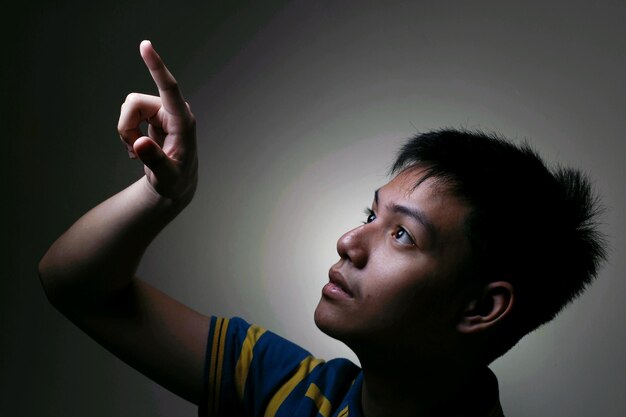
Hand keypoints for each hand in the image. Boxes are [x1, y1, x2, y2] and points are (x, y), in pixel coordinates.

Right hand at [118, 40, 196, 201]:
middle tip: (133, 151)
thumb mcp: (166, 177)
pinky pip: (128, 114)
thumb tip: (140, 142)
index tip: (146, 45)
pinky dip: (127, 131)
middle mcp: (173, 111)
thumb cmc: (176, 182)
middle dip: (126, 127)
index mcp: (183, 122)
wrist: (176, 184)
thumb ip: (155, 161)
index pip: (169, 88)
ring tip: (138, 150)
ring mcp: (163, 111)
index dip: (157, 67)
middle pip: (134, 103)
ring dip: (126, 130)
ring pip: (128, 107)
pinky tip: (139, 146)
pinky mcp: (154, 114)